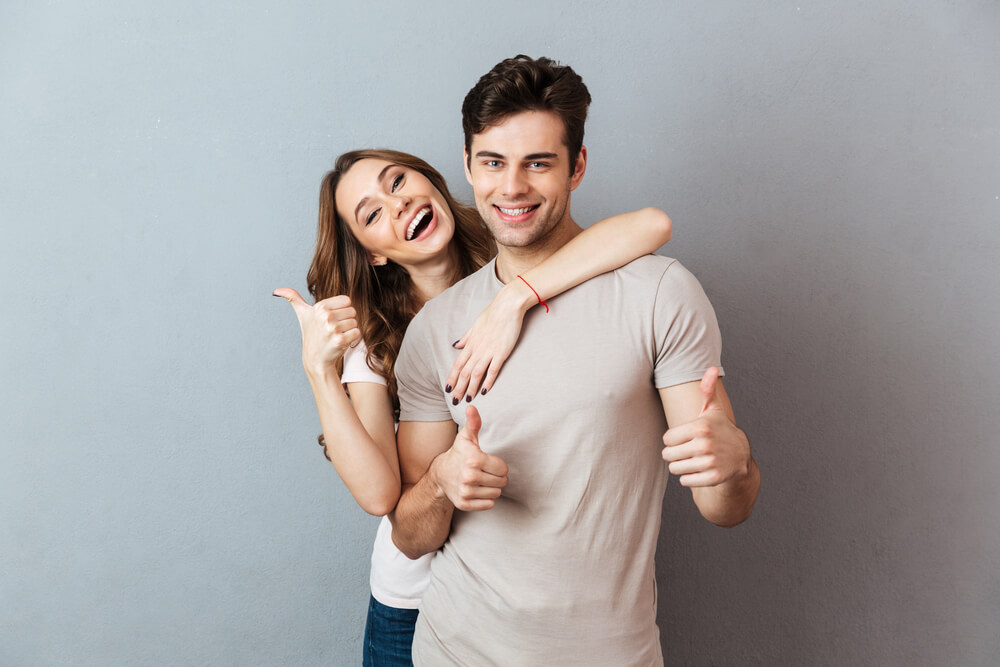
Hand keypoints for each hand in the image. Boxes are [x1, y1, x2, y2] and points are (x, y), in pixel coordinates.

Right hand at [273, 288, 360, 376]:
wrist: (315, 359)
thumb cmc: (311, 334)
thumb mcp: (302, 314)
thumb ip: (293, 298)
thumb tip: (276, 290)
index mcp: (320, 306)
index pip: (347, 300)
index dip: (342, 310)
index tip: (332, 318)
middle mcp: (326, 316)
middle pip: (352, 311)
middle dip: (346, 320)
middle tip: (334, 329)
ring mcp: (333, 329)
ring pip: (355, 323)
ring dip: (349, 330)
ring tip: (336, 336)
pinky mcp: (340, 340)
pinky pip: (357, 333)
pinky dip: (352, 338)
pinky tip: (341, 342)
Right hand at [430, 406, 507, 510]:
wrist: (441, 474)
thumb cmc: (459, 454)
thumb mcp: (466, 438)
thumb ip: (474, 423)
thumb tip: (472, 406)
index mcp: (474, 460)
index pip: (503, 468)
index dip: (498, 465)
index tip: (488, 463)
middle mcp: (469, 477)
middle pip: (501, 482)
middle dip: (497, 477)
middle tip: (485, 472)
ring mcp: (466, 492)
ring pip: (496, 493)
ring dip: (492, 487)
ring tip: (481, 480)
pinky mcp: (464, 504)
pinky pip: (489, 505)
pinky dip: (486, 499)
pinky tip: (477, 490)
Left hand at [444, 282, 531, 401]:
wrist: (508, 306)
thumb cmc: (493, 314)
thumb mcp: (475, 325)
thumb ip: (466, 337)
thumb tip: (456, 345)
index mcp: (470, 343)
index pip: (458, 364)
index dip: (452, 377)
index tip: (447, 388)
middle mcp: (477, 349)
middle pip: (464, 372)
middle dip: (459, 388)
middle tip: (455, 400)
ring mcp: (489, 351)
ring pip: (476, 373)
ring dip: (471, 387)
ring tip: (468, 399)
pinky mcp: (501, 352)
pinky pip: (493, 370)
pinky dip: (488, 381)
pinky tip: (484, 391)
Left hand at [662, 367, 750, 486]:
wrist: (740, 454)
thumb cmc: (719, 429)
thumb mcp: (712, 409)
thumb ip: (707, 390)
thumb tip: (712, 368)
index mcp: (700, 427)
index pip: (666, 439)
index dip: (673, 439)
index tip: (686, 437)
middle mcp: (704, 445)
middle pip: (668, 455)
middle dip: (674, 454)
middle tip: (688, 450)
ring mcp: (710, 462)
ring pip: (675, 469)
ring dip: (681, 466)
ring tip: (693, 459)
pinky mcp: (713, 478)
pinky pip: (686, 481)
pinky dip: (689, 478)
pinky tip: (699, 470)